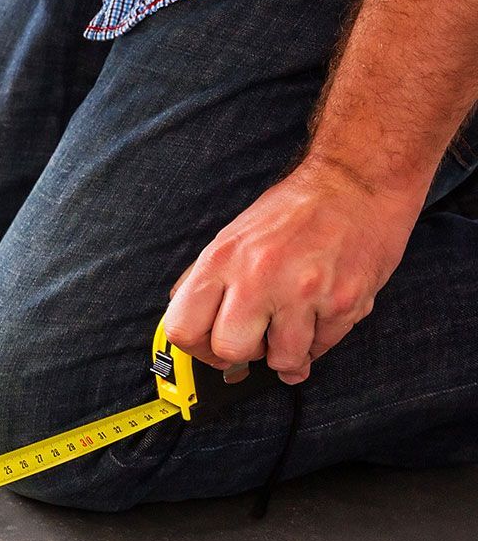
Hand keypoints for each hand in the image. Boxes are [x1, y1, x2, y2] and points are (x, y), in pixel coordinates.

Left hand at [161, 157, 421, 383]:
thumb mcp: (234, 235)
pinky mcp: (343, 301)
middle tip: (258, 338)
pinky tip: (321, 314)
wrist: (357, 181)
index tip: (212, 347)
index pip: (182, 330)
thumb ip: (206, 278)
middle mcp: (258, 276)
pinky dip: (321, 340)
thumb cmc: (296, 210)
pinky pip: (323, 347)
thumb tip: (184, 317)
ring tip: (294, 325)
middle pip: (230, 350)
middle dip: (244, 353)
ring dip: (288, 352)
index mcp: (222, 260)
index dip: (196, 347)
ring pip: (282, 359)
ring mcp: (303, 291)